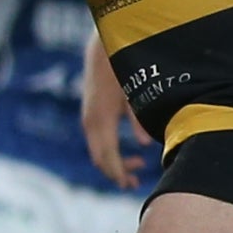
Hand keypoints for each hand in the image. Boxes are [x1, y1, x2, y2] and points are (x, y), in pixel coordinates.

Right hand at [82, 48, 142, 191]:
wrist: (103, 48)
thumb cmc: (123, 69)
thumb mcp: (134, 94)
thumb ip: (138, 120)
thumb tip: (144, 145)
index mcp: (101, 120)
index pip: (106, 156)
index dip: (118, 173)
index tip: (132, 183)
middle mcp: (90, 122)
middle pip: (99, 159)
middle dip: (116, 174)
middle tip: (135, 183)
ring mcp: (89, 118)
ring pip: (97, 152)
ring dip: (114, 164)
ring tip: (137, 167)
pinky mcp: (92, 114)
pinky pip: (98, 142)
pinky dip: (110, 153)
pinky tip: (127, 152)